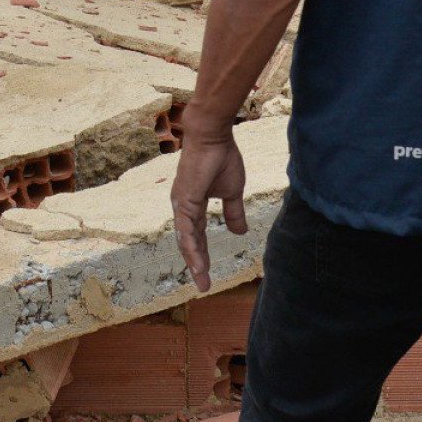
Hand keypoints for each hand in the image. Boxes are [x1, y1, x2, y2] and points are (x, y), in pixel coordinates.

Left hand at [171, 124, 248, 292]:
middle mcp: (183, 207)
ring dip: (194, 260)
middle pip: (190, 242)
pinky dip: (191, 245)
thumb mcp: (232, 192)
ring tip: (202, 279)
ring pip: (186, 239)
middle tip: (204, 285)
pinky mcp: (184, 199)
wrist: (213, 137)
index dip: (202, 254)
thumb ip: (233, 213)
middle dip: (197, 264)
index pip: (198, 236)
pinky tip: (197, 261)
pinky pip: (187, 228)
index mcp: (193, 206)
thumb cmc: (221, 158)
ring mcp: (181, 204)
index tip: (208, 274)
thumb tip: (240, 233)